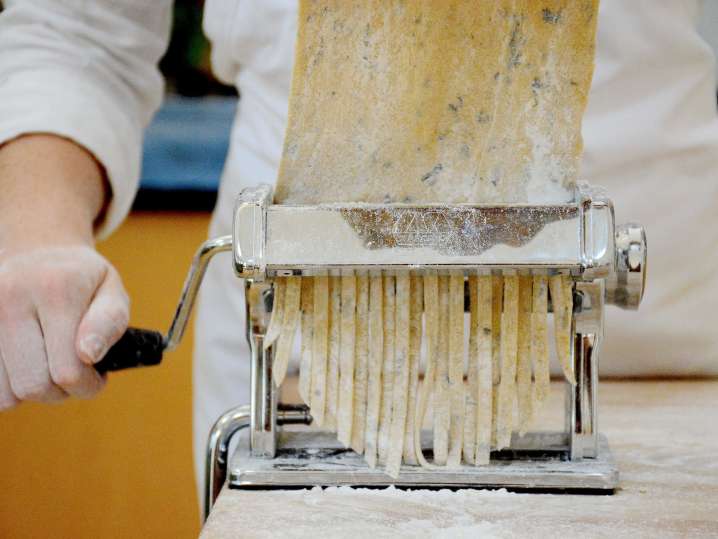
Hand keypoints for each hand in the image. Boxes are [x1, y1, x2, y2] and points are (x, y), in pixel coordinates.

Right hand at [0, 247, 128, 407]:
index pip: (67, 370)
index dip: (87, 385)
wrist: (36, 251)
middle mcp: (10, 297)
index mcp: (56, 288)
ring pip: (4, 394)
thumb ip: (109, 322)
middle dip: (60, 392)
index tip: (96, 377)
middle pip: (33, 385)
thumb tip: (88, 354)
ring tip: (48, 367)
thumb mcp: (112, 291)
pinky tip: (24, 364)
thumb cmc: (82, 280)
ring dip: (31, 391)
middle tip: (73, 374)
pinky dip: (7, 387)